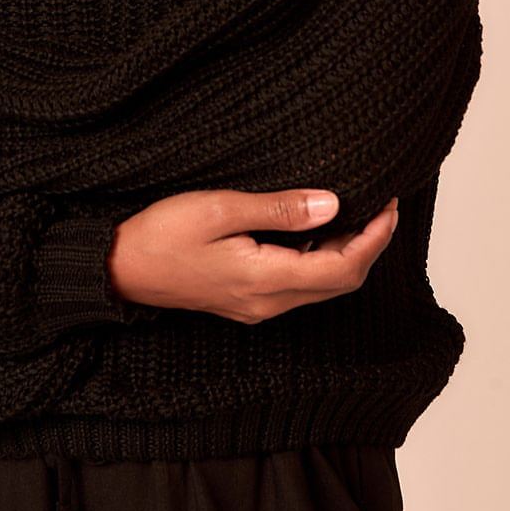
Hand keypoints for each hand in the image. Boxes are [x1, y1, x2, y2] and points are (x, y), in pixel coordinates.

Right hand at [107, 188, 398, 322]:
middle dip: (370, 246)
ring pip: (322, 286)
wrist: (119, 269)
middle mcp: (267, 302)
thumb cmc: (160, 234)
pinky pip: (300, 285)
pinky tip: (318, 230)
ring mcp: (257, 306)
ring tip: (359, 213)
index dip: (374, 238)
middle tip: (383, 206)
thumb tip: (331, 204)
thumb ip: (278, 208)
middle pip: (340, 282)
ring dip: (348, 253)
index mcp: (265, 279)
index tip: (389, 205)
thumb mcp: (219, 209)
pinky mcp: (246, 301)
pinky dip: (322, 259)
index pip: (342, 266)